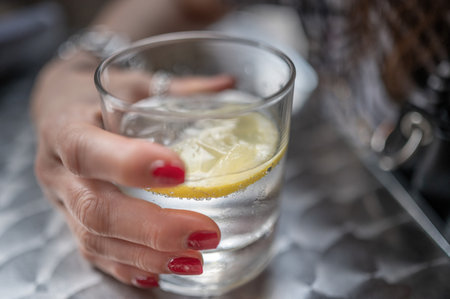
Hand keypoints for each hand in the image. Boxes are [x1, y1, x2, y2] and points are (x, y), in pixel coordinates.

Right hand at [31, 52, 233, 287]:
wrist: (56, 110)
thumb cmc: (96, 95)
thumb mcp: (130, 83)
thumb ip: (177, 89)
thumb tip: (229, 84)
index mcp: (65, 127)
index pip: (87, 150)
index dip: (129, 165)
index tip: (181, 172)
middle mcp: (57, 170)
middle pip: (95, 209)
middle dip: (153, 228)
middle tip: (206, 233)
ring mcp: (61, 202)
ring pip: (95, 239)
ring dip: (148, 255)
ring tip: (196, 259)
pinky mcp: (70, 221)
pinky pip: (94, 253)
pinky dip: (130, 266)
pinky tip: (162, 271)